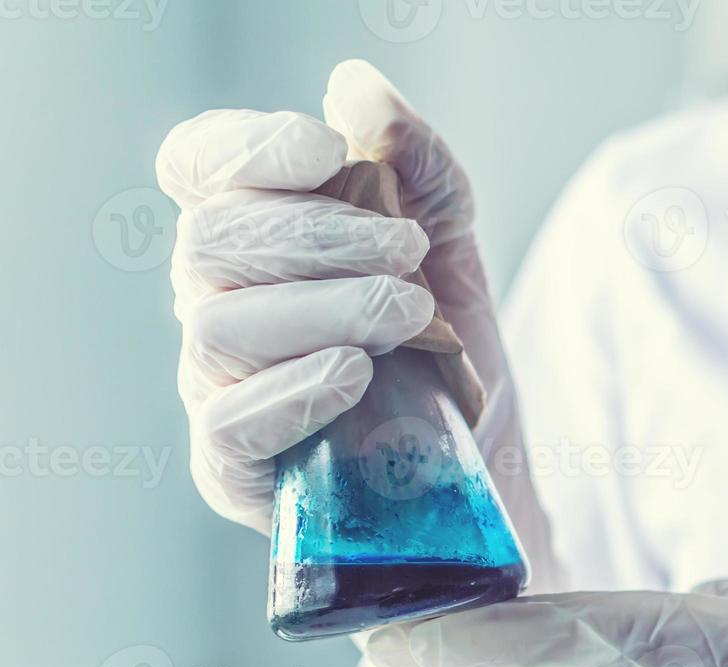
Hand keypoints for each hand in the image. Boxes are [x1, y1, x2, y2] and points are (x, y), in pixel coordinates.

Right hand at [155, 61, 511, 534]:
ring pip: (222, 325)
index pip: (197, 168)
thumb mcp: (454, 251)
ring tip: (413, 315)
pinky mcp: (233, 468)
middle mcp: (217, 305)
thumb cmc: (448, 357)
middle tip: (412, 254)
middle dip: (322, 234)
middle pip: (211, 238)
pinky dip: (296, 389)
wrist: (484, 470)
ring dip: (329, 307)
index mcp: (254, 240)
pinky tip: (356, 373)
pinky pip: (230, 423)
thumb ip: (417, 169)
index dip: (248, 148)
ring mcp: (217, 388)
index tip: (330, 153)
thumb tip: (354, 89)